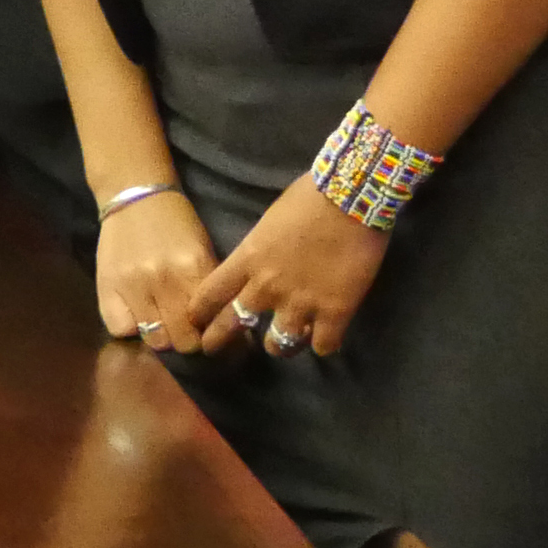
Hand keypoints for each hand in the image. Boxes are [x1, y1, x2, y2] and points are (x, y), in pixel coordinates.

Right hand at [93, 189, 219, 347]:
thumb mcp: (203, 251)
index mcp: (194, 268)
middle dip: (190, 340)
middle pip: (184, 341)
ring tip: (164, 325)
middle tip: (188, 332)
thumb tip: (222, 326)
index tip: (214, 335)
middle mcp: (163, 281)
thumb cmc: (175, 223)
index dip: (214, 336)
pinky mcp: (107, 287)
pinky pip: (121, 330)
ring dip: (163, 337)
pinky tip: (138, 316)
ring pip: (155, 340)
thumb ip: (208, 288)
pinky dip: (132, 329)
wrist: (134, 195)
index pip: (210, 325)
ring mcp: (132, 286)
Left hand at [185, 175, 389, 359]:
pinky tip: (326, 337)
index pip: (210, 294)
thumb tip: (259, 264)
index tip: (196, 321)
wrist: (351, 198)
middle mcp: (267, 287)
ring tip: (286, 342)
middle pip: (232, 326)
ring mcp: (301, 303)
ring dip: (280, 346)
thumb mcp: (268, 223)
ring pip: (278, 345)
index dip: (200, 312)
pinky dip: (324, 344)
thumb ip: (258, 252)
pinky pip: (323, 346)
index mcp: (247, 260)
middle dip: (218, 341)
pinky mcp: (335, 313)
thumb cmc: (308, 198)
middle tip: (215, 349)